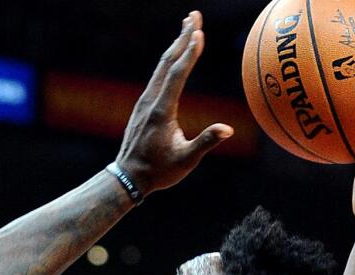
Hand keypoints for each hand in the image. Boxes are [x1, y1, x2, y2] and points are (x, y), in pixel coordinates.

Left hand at [116, 11, 232, 195]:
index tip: (199, 32)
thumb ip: (205, 143)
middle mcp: (150, 101)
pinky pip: (159, 76)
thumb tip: (227, 129)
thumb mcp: (185, 161)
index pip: (177, 75)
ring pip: (162, 67)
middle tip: (194, 15)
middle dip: (182, 37)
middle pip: (167, 62)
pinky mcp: (144, 106)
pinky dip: (170, 60)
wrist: (128, 177)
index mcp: (161, 111)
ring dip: (176, 45)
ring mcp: (145, 102)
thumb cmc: (158, 171)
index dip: (189, 53)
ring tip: (188, 26)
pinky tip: (176, 55)